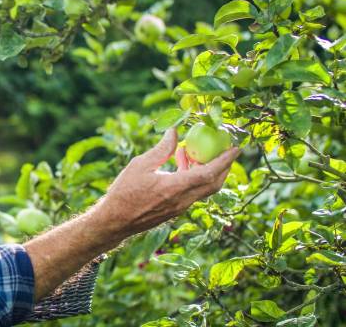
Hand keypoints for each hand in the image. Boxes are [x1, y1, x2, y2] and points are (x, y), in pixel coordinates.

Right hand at [99, 128, 239, 237]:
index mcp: (176, 187)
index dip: (225, 160)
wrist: (116, 221)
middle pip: (213, 183)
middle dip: (223, 166)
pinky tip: (180, 166)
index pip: (209, 172)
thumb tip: (175, 131)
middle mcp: (183, 200)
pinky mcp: (175, 210)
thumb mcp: (140, 165)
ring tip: (193, 153)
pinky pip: (193, 193)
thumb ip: (161, 149)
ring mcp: (180, 207)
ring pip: (204, 189)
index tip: (236, 148)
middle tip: (224, 150)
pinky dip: (194, 178)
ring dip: (206, 171)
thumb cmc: (125, 192)